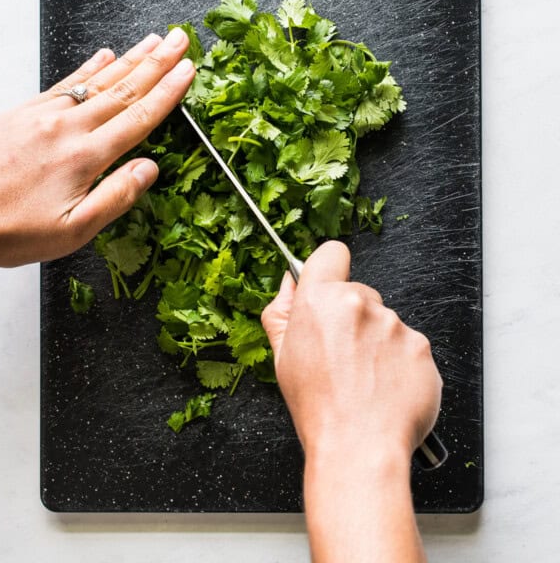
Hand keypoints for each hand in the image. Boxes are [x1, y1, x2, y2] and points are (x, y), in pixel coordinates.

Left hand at [0, 28, 194, 273]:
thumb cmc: (8, 230)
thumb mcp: (72, 230)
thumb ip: (117, 196)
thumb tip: (150, 169)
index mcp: (84, 157)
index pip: (139, 117)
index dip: (168, 91)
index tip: (187, 70)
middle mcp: (67, 127)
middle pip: (123, 88)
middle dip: (157, 62)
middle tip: (179, 38)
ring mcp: (43, 115)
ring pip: (97, 80)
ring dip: (129, 58)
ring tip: (153, 40)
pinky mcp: (22, 112)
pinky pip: (64, 83)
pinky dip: (88, 67)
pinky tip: (103, 56)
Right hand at [261, 240, 441, 459]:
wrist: (360, 450)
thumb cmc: (319, 410)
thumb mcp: (282, 359)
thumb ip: (282, 312)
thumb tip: (289, 283)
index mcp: (320, 300)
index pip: (331, 254)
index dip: (329, 269)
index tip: (329, 290)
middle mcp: (359, 304)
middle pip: (360, 293)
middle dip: (353, 318)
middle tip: (344, 358)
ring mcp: (394, 324)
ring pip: (386, 322)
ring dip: (378, 343)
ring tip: (366, 380)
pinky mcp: (422, 346)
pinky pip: (409, 345)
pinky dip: (401, 363)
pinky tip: (387, 388)